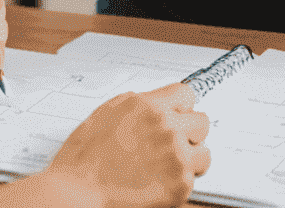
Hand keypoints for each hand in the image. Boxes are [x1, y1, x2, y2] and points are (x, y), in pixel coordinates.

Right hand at [40, 83, 211, 207]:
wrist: (80, 189)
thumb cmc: (87, 155)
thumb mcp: (109, 113)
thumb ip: (139, 106)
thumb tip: (156, 105)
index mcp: (148, 106)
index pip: (186, 95)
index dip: (182, 107)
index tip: (178, 116)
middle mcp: (167, 127)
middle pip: (201, 122)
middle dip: (191, 132)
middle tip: (177, 143)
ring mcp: (176, 156)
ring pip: (204, 154)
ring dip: (191, 159)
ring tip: (170, 166)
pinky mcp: (179, 185)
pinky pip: (192, 180)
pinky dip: (179, 183)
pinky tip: (159, 183)